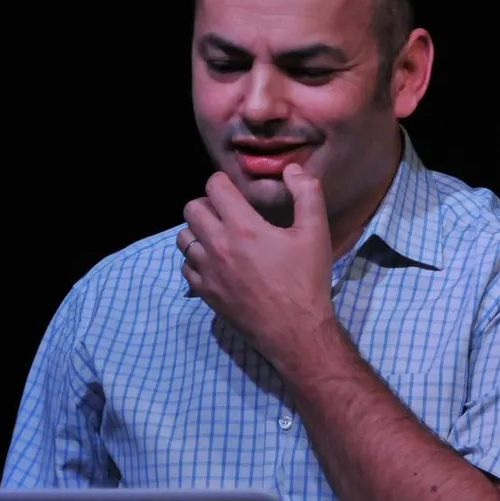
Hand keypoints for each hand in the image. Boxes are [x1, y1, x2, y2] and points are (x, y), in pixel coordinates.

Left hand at [177, 163, 336, 367]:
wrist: (295, 331)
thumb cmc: (306, 280)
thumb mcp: (316, 233)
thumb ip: (306, 194)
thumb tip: (292, 169)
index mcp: (243, 227)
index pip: (214, 187)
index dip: (223, 182)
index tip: (234, 189)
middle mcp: (217, 245)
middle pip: (192, 208)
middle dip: (207, 204)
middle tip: (226, 212)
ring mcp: (207, 271)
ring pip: (183, 237)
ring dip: (198, 231)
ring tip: (218, 235)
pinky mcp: (204, 292)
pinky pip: (185, 266)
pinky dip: (195, 259)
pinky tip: (215, 262)